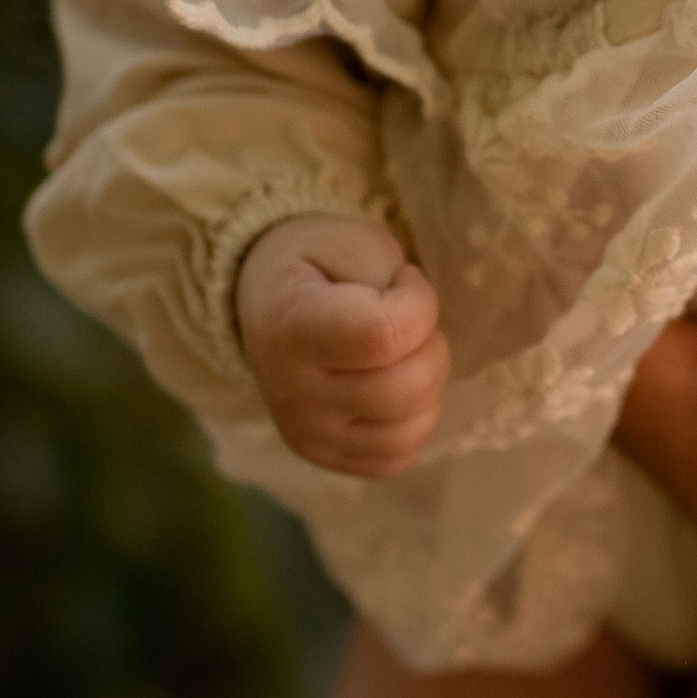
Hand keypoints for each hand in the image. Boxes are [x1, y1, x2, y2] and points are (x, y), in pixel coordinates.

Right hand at [235, 213, 447, 476]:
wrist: (266, 305)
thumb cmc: (315, 267)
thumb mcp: (345, 240)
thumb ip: (384, 273)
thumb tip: (413, 324)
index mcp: (290, 327)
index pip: (386, 335)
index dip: (419, 303)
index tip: (404, 281)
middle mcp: (291, 392)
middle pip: (405, 389)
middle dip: (431, 345)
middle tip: (408, 319)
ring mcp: (306, 434)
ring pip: (409, 430)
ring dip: (429, 386)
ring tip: (402, 354)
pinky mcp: (323, 457)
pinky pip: (398, 457)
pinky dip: (415, 421)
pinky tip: (396, 387)